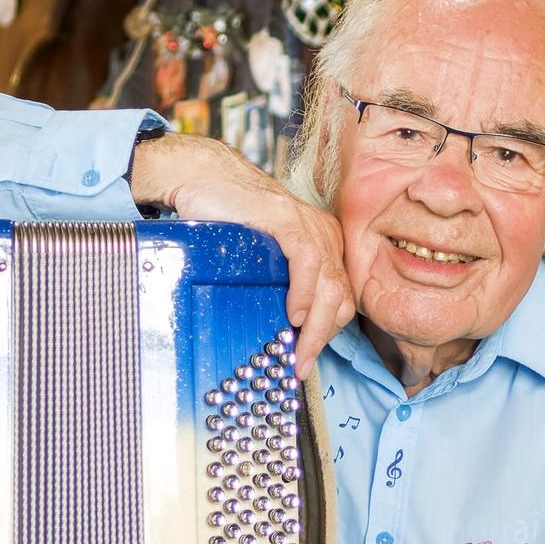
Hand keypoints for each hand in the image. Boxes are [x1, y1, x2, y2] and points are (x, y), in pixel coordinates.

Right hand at [129, 133, 355, 376]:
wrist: (202, 180)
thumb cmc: (227, 221)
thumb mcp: (264, 260)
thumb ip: (283, 284)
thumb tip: (285, 330)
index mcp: (325, 244)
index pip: (342, 298)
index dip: (328, 333)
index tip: (307, 358)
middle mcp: (324, 234)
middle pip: (341, 297)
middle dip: (323, 338)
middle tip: (301, 363)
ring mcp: (308, 225)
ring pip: (329, 285)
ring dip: (315, 326)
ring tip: (298, 349)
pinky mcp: (287, 219)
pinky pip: (308, 261)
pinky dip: (304, 293)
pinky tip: (294, 313)